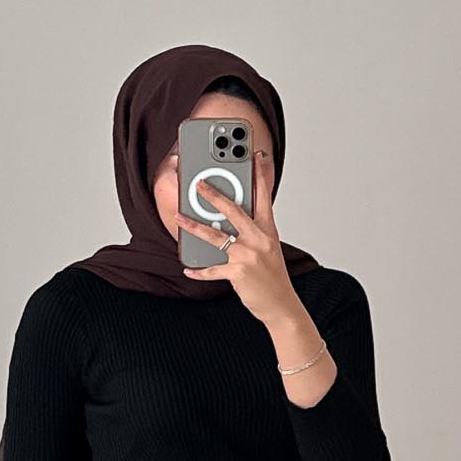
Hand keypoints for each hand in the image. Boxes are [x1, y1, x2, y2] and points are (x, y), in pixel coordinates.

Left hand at [174, 149, 296, 323]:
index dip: (260, 175)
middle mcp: (259, 240)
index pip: (264, 197)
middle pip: (234, 211)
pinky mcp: (239, 273)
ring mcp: (249, 256)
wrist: (282, 306)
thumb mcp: (268, 250)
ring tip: (179, 218)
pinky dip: (199, 271)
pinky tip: (188, 269)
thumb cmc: (273, 278)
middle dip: (214, 195)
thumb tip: (227, 223)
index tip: (255, 155)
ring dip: (194, 227)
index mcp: (268, 231)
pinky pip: (213, 270)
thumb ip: (252, 233)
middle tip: (198, 184)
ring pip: (216, 237)